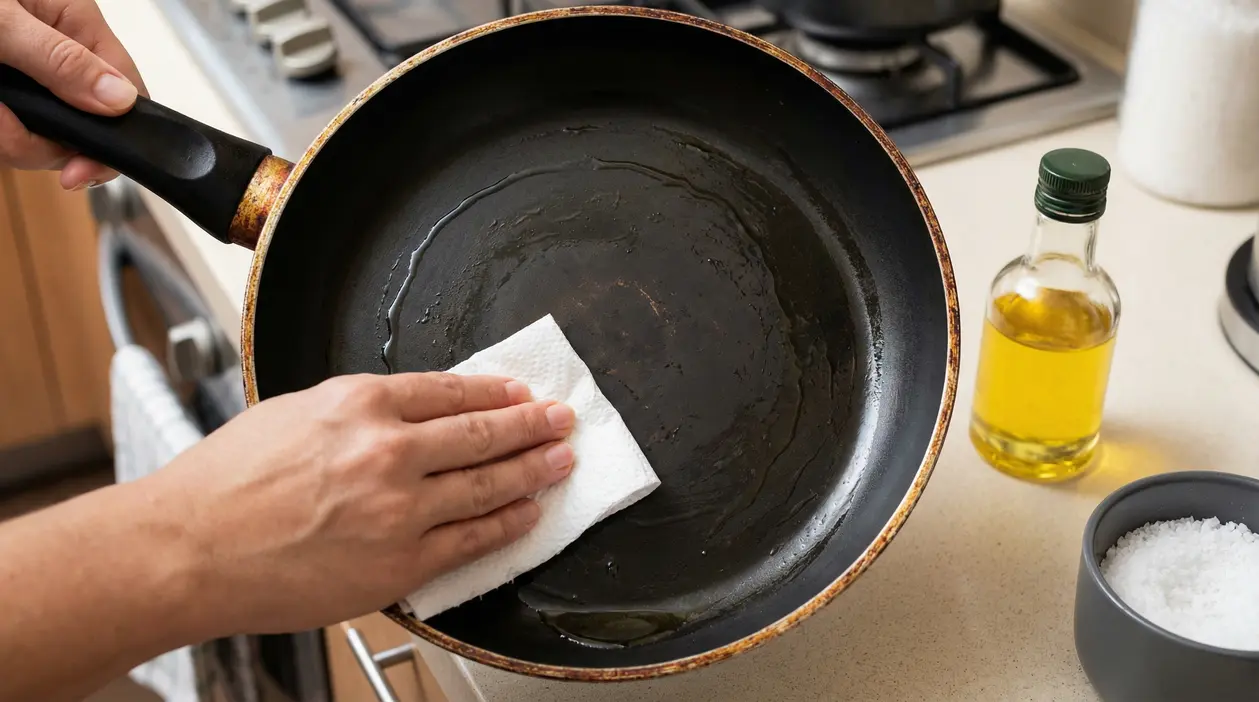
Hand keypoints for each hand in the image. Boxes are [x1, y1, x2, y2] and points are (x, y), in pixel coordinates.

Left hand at [0, 0, 146, 188]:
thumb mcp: (1, 24)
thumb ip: (60, 62)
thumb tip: (119, 100)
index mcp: (73, 20)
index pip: (125, 91)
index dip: (111, 138)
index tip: (79, 170)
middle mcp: (55, 50)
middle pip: (80, 125)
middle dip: (38, 141)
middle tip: (3, 130)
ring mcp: (25, 75)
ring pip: (38, 135)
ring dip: (6, 136)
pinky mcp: (3, 92)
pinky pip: (8, 129)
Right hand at [150, 372, 576, 635]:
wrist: (188, 549)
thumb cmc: (224, 483)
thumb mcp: (292, 414)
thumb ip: (355, 411)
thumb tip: (407, 413)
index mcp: (358, 403)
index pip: (451, 389)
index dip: (496, 390)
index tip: (520, 390)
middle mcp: (387, 450)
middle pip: (482, 431)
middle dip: (531, 424)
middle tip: (561, 419)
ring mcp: (398, 509)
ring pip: (487, 484)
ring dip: (533, 470)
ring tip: (560, 460)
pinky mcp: (400, 563)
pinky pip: (472, 540)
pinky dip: (507, 524)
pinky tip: (529, 513)